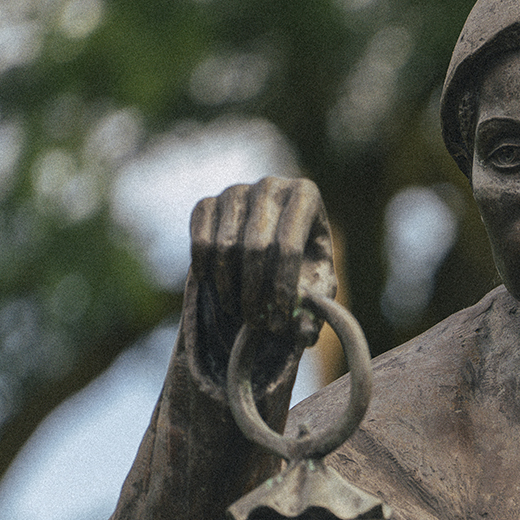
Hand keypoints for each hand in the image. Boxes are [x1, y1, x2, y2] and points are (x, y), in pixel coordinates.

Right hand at [189, 177, 335, 348]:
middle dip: (256, 293)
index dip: (283, 288)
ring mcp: (236, 191)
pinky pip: (200, 241)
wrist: (274, 242)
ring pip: (225, 247)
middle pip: (256, 247)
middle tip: (258, 323)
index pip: (289, 245)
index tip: (280, 320)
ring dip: (230, 289)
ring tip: (242, 312)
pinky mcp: (207, 202)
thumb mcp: (319, 283)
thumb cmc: (304, 263)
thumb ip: (317, 307)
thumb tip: (303, 334)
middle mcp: (270, 185)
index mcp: (306, 194)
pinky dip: (206, 271)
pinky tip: (217, 289)